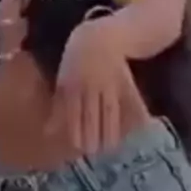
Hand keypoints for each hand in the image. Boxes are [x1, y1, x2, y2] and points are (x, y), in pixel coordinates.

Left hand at [46, 19, 145, 154]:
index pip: (74, 110)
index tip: (79, 147)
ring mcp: (108, 82)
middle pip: (92, 112)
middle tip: (95, 153)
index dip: (76, 128)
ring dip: (111, 128)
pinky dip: (138, 111)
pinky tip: (143, 126)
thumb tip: (48, 132)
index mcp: (72, 84)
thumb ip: (58, 107)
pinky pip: (130, 97)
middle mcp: (90, 84)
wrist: (98, 37)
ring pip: (109, 108)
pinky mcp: (123, 79)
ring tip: (112, 146)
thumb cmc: (76, 62)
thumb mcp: (63, 80)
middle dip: (93, 133)